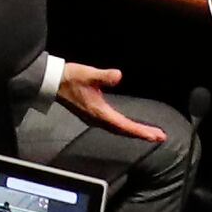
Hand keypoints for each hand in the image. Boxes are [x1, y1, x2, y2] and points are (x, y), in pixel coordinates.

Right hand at [49, 56, 164, 138]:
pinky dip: (125, 128)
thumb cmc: (70, 78)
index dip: (141, 131)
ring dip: (134, 132)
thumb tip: (118, 76)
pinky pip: (113, 126)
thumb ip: (104, 76)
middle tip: (159, 137)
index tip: (155, 136)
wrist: (52, 83)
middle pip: (124, 131)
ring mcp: (94, 119)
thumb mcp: (88, 74)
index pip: (124, 125)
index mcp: (99, 112)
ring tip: (149, 134)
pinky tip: (128, 126)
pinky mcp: (92, 115)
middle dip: (142, 134)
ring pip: (118, 130)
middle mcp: (98, 119)